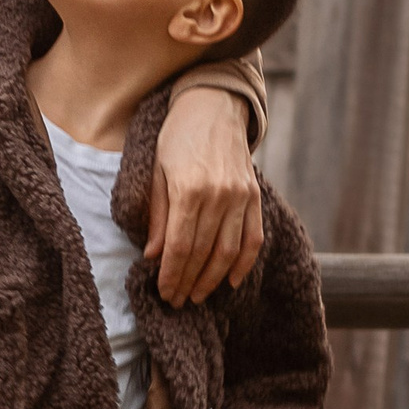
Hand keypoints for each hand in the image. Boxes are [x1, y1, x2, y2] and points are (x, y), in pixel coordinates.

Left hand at [148, 86, 263, 306]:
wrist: (213, 107)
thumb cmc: (176, 137)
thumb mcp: (156, 171)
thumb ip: (157, 214)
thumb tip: (153, 256)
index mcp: (189, 189)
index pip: (179, 246)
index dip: (171, 275)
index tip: (164, 293)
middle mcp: (219, 196)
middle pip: (203, 253)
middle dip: (189, 282)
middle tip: (177, 301)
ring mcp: (241, 197)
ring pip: (229, 252)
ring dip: (213, 279)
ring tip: (198, 296)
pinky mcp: (255, 197)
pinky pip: (253, 238)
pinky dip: (244, 263)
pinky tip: (231, 281)